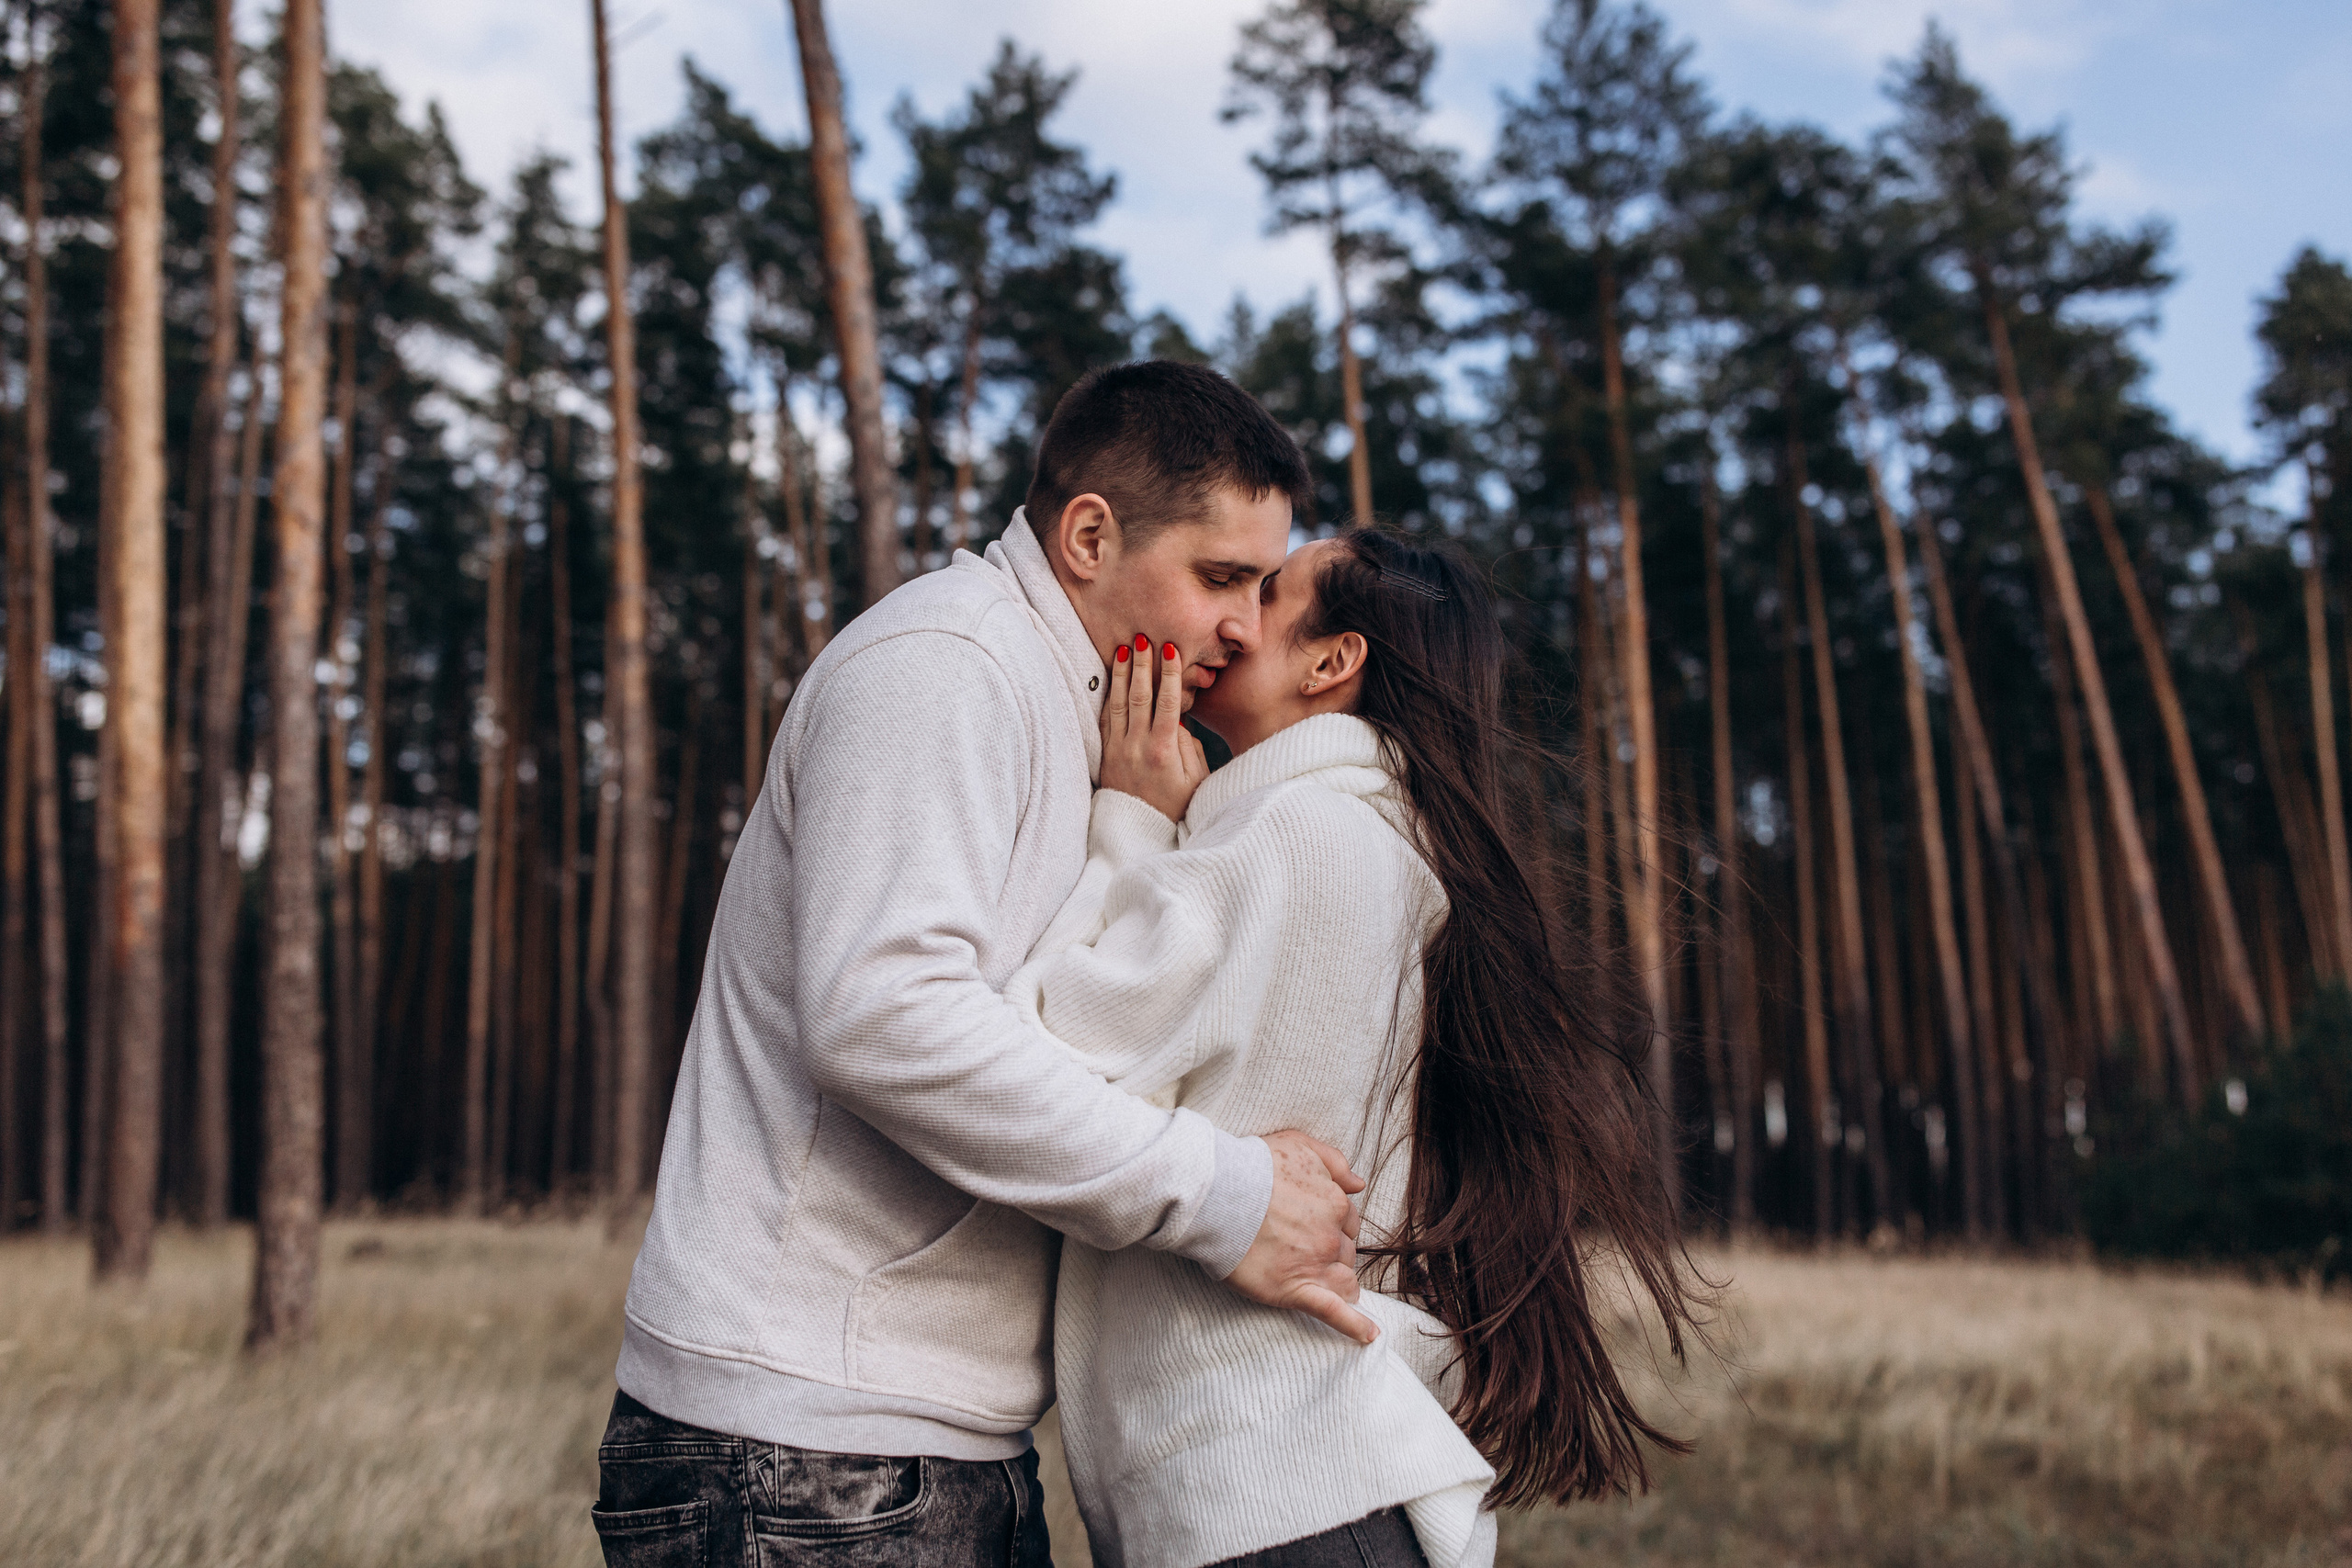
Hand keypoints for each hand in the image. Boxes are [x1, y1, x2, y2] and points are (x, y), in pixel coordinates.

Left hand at [1099, 634, 1208, 822]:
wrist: (1138, 830)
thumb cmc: (1175, 805)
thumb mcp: (1196, 780)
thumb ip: (1189, 746)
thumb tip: (1177, 718)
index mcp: (1164, 751)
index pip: (1167, 703)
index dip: (1169, 674)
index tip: (1170, 649)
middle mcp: (1138, 746)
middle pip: (1139, 696)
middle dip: (1142, 665)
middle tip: (1144, 638)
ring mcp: (1118, 749)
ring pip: (1119, 703)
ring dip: (1122, 673)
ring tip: (1124, 648)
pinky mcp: (1106, 753)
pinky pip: (1106, 718)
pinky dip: (1109, 694)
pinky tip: (1111, 677)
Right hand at [1223, 1130, 1377, 1344]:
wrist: (1218, 1193)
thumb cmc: (1253, 1166)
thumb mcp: (1299, 1144)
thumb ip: (1334, 1161)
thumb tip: (1359, 1183)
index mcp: (1335, 1203)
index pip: (1347, 1223)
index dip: (1333, 1227)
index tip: (1313, 1228)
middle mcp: (1331, 1235)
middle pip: (1345, 1252)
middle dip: (1331, 1254)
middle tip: (1302, 1251)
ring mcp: (1316, 1264)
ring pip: (1344, 1281)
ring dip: (1337, 1282)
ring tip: (1319, 1284)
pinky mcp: (1296, 1290)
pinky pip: (1333, 1312)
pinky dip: (1355, 1326)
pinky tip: (1368, 1336)